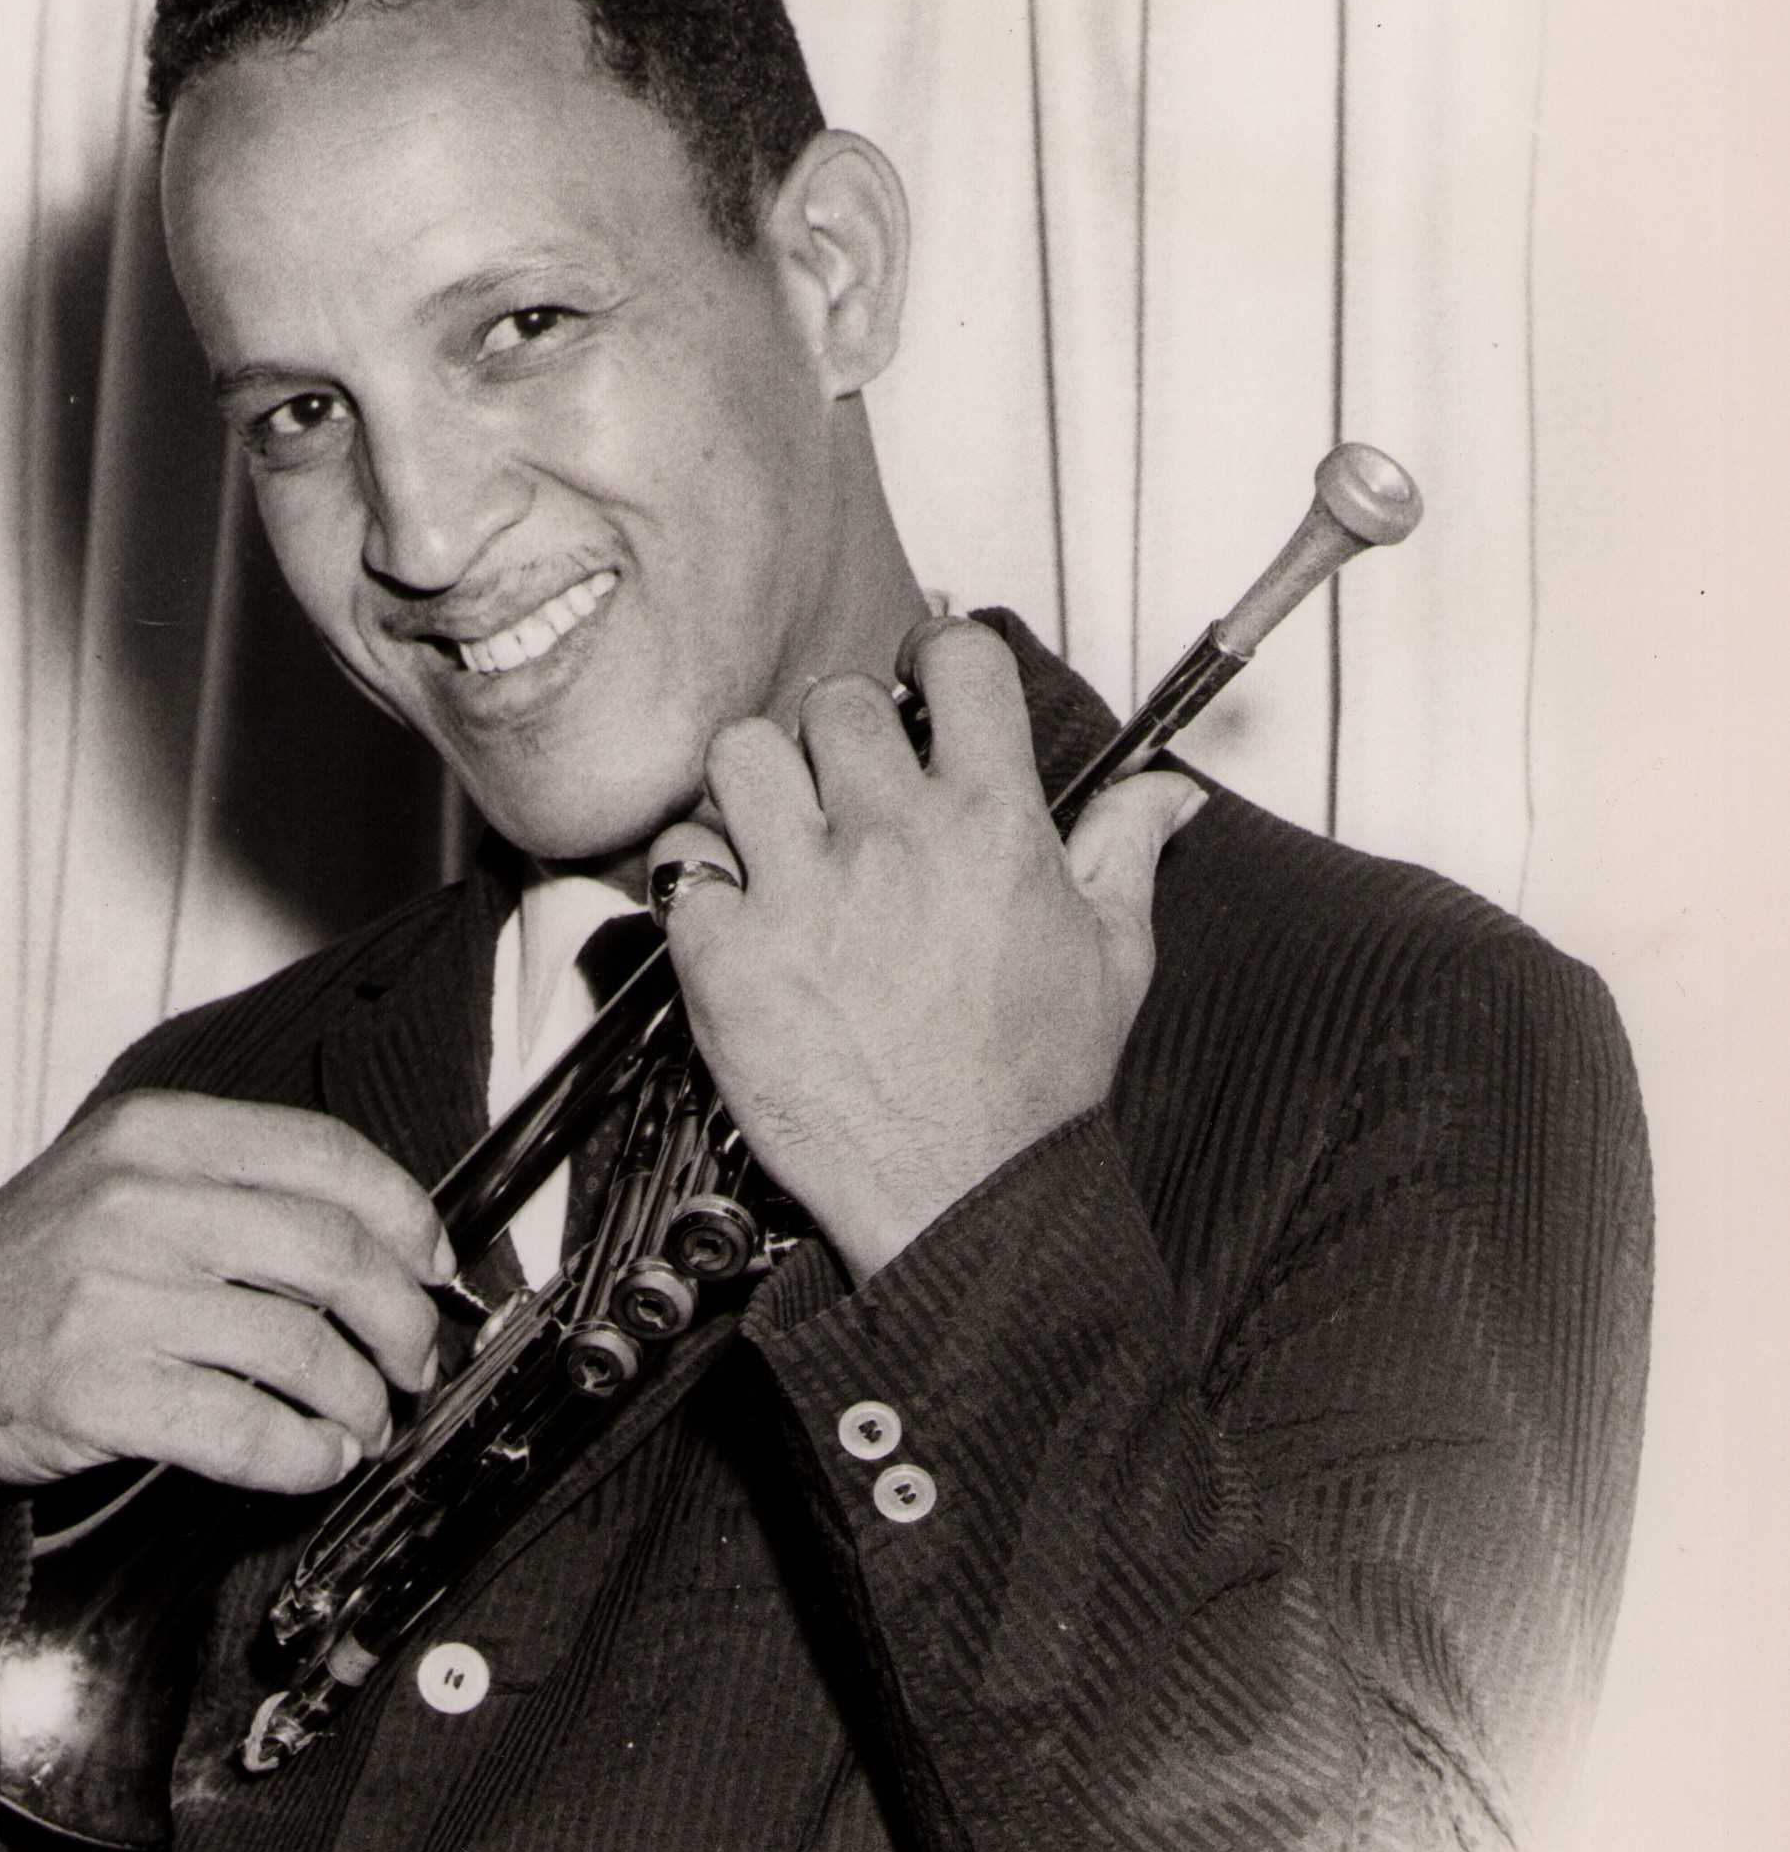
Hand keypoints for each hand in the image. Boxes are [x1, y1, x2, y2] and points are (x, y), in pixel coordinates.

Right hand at [0, 1095, 451, 1648]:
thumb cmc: (36, 1279)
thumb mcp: (120, 1186)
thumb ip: (233, 1190)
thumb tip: (389, 1238)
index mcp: (152, 1133)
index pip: (323, 1152)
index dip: (404, 1214)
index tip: (434, 1265)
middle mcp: (132, 1200)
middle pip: (332, 1252)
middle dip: (400, 1319)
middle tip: (415, 1362)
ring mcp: (108, 1293)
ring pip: (300, 1347)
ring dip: (357, 1401)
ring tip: (363, 1423)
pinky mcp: (92, 1388)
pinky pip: (244, 1427)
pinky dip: (302, 1454)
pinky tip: (313, 1460)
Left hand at [650, 619, 1202, 1285]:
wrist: (960, 1195)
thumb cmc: (1031, 1086)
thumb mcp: (1114, 956)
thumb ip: (1127, 850)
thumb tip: (1168, 789)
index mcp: (992, 825)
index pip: (956, 661)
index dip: (936, 656)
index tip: (924, 683)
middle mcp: (893, 842)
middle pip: (834, 700)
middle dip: (840, 730)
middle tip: (846, 781)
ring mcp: (802, 896)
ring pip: (740, 754)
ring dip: (755, 783)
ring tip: (777, 828)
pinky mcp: (728, 958)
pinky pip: (683, 860)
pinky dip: (701, 876)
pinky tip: (737, 908)